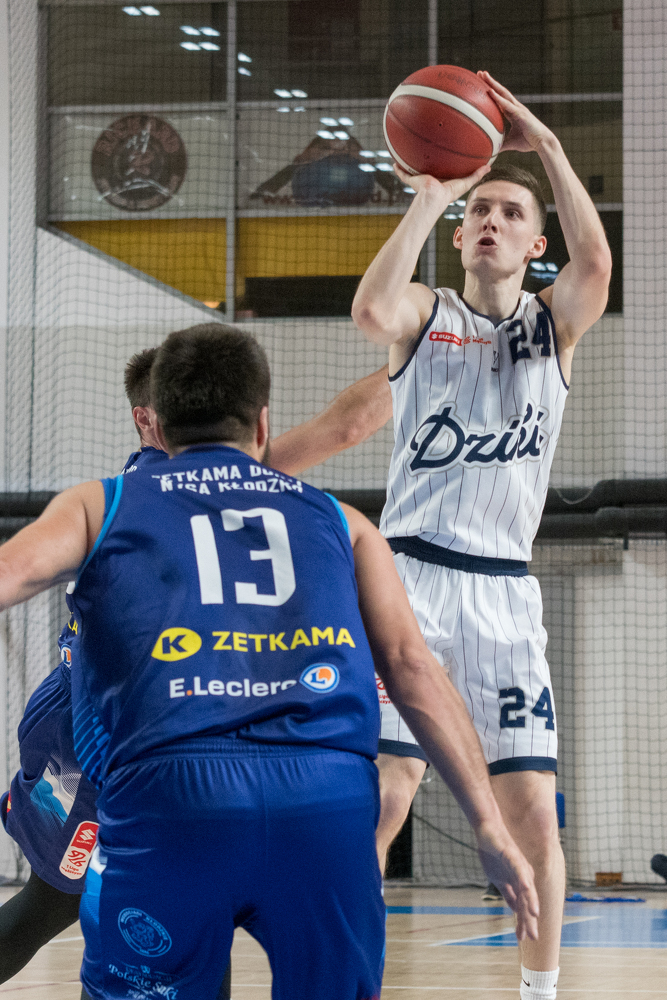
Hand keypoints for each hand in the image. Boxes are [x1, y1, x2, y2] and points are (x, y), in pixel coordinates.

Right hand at [393, 161, 490, 209]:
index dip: (442, 165)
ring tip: (407, 153)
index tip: (442, 158)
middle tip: (424, 154)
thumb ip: (476, 175)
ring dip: (410, 164)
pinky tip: (394, 162)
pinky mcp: (412, 180)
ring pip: (414, 171)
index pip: (442, 172)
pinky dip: (398, 169)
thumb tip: (489, 167)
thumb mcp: (465, 182)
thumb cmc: (449, 192)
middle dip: (425, 163)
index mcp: (441, 181)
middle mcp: (430, 180)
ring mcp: (420, 180)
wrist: (434, 196)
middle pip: (427, 170)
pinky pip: (403, 174)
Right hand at [475, 819, 539, 940]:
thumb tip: (513, 909)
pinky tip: (527, 890)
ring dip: (531, 902)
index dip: (522, 922)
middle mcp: (523, 877)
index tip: (522, 939)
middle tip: (533, 937)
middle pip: (527, 901)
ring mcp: (519, 867)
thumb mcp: (499, 879)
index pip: (521, 907)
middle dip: (529, 919)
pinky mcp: (513, 857)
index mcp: (519, 883)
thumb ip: (508, 893)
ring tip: (534, 917)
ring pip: (527, 888)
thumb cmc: (493, 854)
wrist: (487, 831)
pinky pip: (520, 871)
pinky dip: (524, 881)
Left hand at [478, 71, 553, 153]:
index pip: (500, 99)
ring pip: (503, 93)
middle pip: (500, 91)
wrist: (542, 143)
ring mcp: (518, 108)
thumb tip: (489, 151)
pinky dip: (498, 98)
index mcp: (512, 112)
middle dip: (490, 81)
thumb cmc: (528, 142)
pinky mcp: (521, 113)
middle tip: (479, 73)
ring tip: (483, 75)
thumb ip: (500, 144)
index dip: (491, 91)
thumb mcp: (510, 144)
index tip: (480, 84)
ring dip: (493, 84)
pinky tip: (490, 92)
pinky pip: (507, 104)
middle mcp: (515, 107)